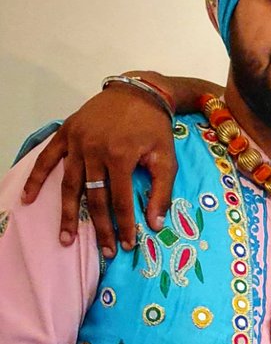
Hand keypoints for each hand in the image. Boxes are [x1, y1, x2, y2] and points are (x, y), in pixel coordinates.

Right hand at [22, 79, 179, 256]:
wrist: (138, 91)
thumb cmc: (154, 128)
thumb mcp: (167, 158)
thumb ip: (161, 191)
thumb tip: (156, 225)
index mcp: (120, 157)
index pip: (120, 200)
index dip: (123, 225)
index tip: (126, 246)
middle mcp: (94, 151)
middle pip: (95, 198)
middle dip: (100, 227)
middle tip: (104, 252)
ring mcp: (77, 142)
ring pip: (70, 184)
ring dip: (68, 213)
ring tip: (66, 238)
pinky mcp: (66, 133)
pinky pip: (47, 158)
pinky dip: (37, 178)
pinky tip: (29, 198)